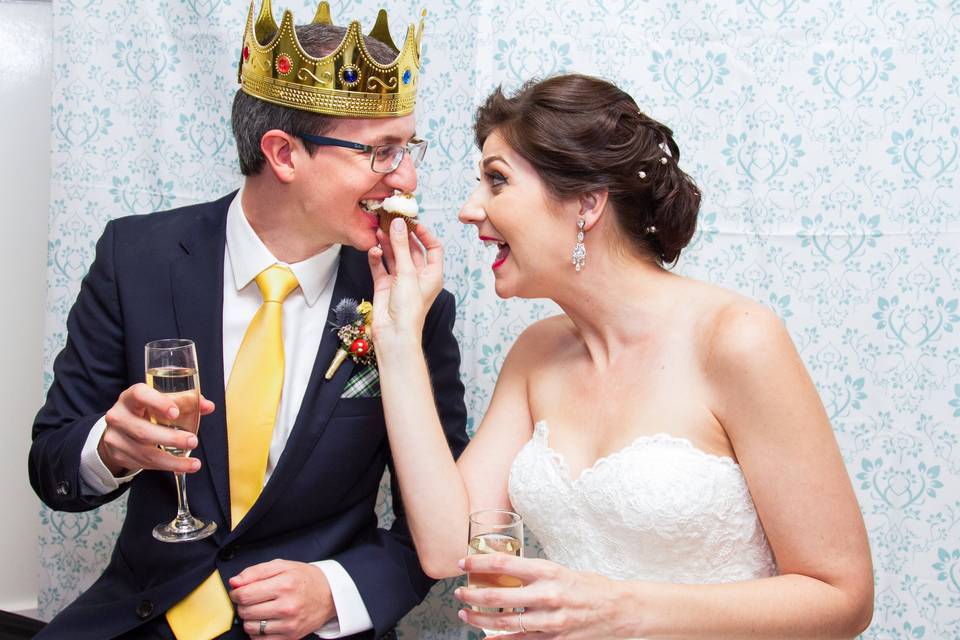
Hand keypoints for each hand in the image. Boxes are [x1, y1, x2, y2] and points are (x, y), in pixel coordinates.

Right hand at [97, 383, 214, 475]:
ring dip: (172, 460)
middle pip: (143, 430)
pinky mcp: (119, 455)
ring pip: (145, 452)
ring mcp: (115, 437)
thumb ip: (185, 402)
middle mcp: (119, 416)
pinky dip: (166, 466)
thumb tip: (208, 406)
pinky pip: (144, 464)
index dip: (158, 403)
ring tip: (194, 463)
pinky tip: (181, 467)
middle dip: (171, 438)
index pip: (139, 394)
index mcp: (130, 397)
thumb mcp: (161, 402)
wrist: (120, 430)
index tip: (175, 413)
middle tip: (193, 441)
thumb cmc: (146, 411)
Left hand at [229, 560, 335, 638]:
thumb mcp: (283, 566)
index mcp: (284, 585)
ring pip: (250, 627)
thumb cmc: (304, 579)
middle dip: (242, 605)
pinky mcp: (290, 637)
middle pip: (245, 611)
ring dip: (249, 619)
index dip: (236, 593)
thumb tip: (234, 582)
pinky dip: (257, 632)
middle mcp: (287, 606)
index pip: (245, 595)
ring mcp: (289, 624)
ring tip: (260, 610)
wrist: (330, 595)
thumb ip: (255, 571)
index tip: (239, 591)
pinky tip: (265, 621)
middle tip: (251, 599)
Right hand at [367, 218, 443, 352]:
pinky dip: (376, 257)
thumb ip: (400, 247)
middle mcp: (417, 276)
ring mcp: (400, 281)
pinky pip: (380, 266)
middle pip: (410, 250)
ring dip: (387, 244)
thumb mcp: (407, 273)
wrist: (394, 334)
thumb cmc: (409, 310)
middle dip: (401, 236)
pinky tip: (374, 250)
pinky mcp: (385, 285)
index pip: (433, 248)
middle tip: (390, 222)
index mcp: (432, 274)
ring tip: (378, 231)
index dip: (425, 234)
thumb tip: (398, 224)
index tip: (413, 223)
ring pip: (394, 256)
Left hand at [455, 554, 630, 638]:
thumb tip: (504, 571)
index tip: (463, 564)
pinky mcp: (553, 639)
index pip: (504, 564)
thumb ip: (534, 573)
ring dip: (479, 619)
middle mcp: (547, 595)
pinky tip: (485, 638)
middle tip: (460, 592)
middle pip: (498, 596)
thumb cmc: (589, 586)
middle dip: (472, 595)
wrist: (618, 610)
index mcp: (548, 572)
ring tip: (465, 614)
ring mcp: (549, 621)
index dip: (478, 564)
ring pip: (504, 623)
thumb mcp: (560, 570)